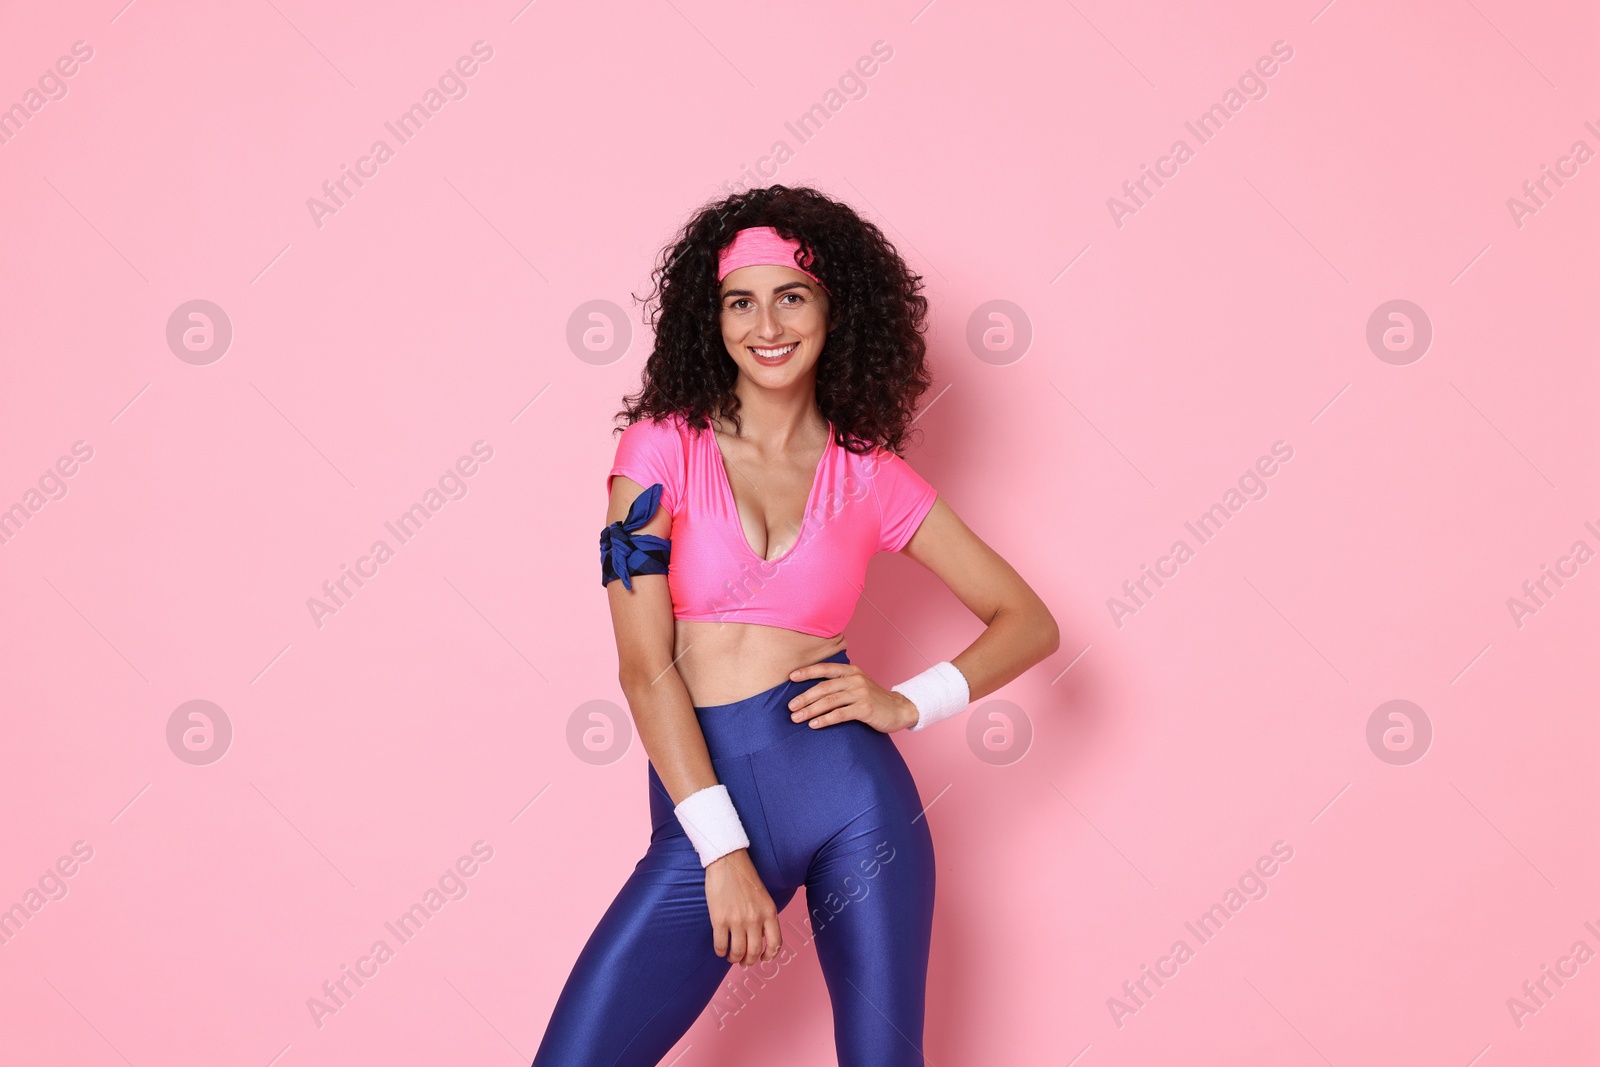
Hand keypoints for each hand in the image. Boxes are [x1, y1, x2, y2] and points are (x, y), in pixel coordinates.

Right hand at [704, 849, 781, 966]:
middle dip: (749, 961)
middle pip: (754, 951)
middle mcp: (755, 919)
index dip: (770, 955)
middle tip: (744, 962)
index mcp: (769, 912)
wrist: (727, 862)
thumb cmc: (745, 877)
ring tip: (731, 957)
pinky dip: (721, 952)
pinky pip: (721, 945)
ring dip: (734, 958)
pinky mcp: (720, 920)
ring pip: (737, 952)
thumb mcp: (763, 897)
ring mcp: (737, 921)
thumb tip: (760, 938)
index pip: (776, 943)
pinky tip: (720, 950)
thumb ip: (764, 916)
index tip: (763, 959)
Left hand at [786, 660, 919, 732]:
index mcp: (852, 670)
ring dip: (810, 710)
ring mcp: (861, 693)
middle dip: (804, 697)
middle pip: (824, 687)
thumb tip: (813, 690)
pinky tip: (814, 725)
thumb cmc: (874, 699)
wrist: (900, 709)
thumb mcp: (858, 684)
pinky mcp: (865, 708)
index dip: (807, 672)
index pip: (825, 669)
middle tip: (790, 707)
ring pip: (829, 701)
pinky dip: (825, 720)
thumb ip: (841, 683)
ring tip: (797, 718)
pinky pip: (840, 714)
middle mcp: (855, 679)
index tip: (791, 677)